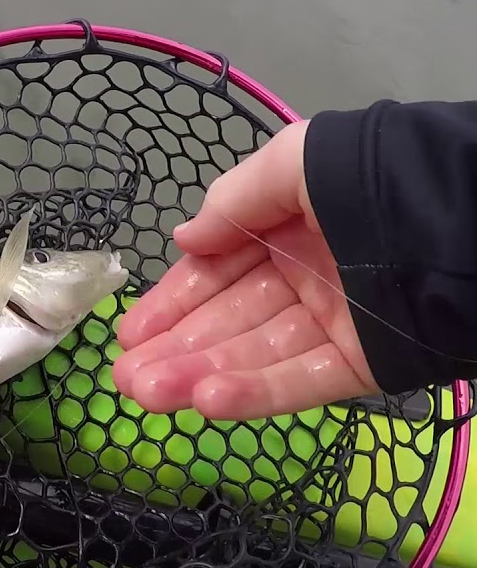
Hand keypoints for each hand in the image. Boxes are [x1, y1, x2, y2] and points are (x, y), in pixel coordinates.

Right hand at [113, 120, 377, 419]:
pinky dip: (252, 394)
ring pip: (253, 356)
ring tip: (146, 395)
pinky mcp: (361, 364)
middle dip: (173, 349)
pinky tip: (205, 402)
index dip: (171, 302)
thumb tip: (182, 240)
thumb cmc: (363, 177)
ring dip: (196, 376)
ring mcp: (332, 324)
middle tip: (124, 378)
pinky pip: (300, 381)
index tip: (129, 334)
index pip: (215, 273)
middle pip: (226, 322)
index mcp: (286, 230)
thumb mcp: (289, 164)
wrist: (456, 215)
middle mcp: (303, 278)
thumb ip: (230, 203)